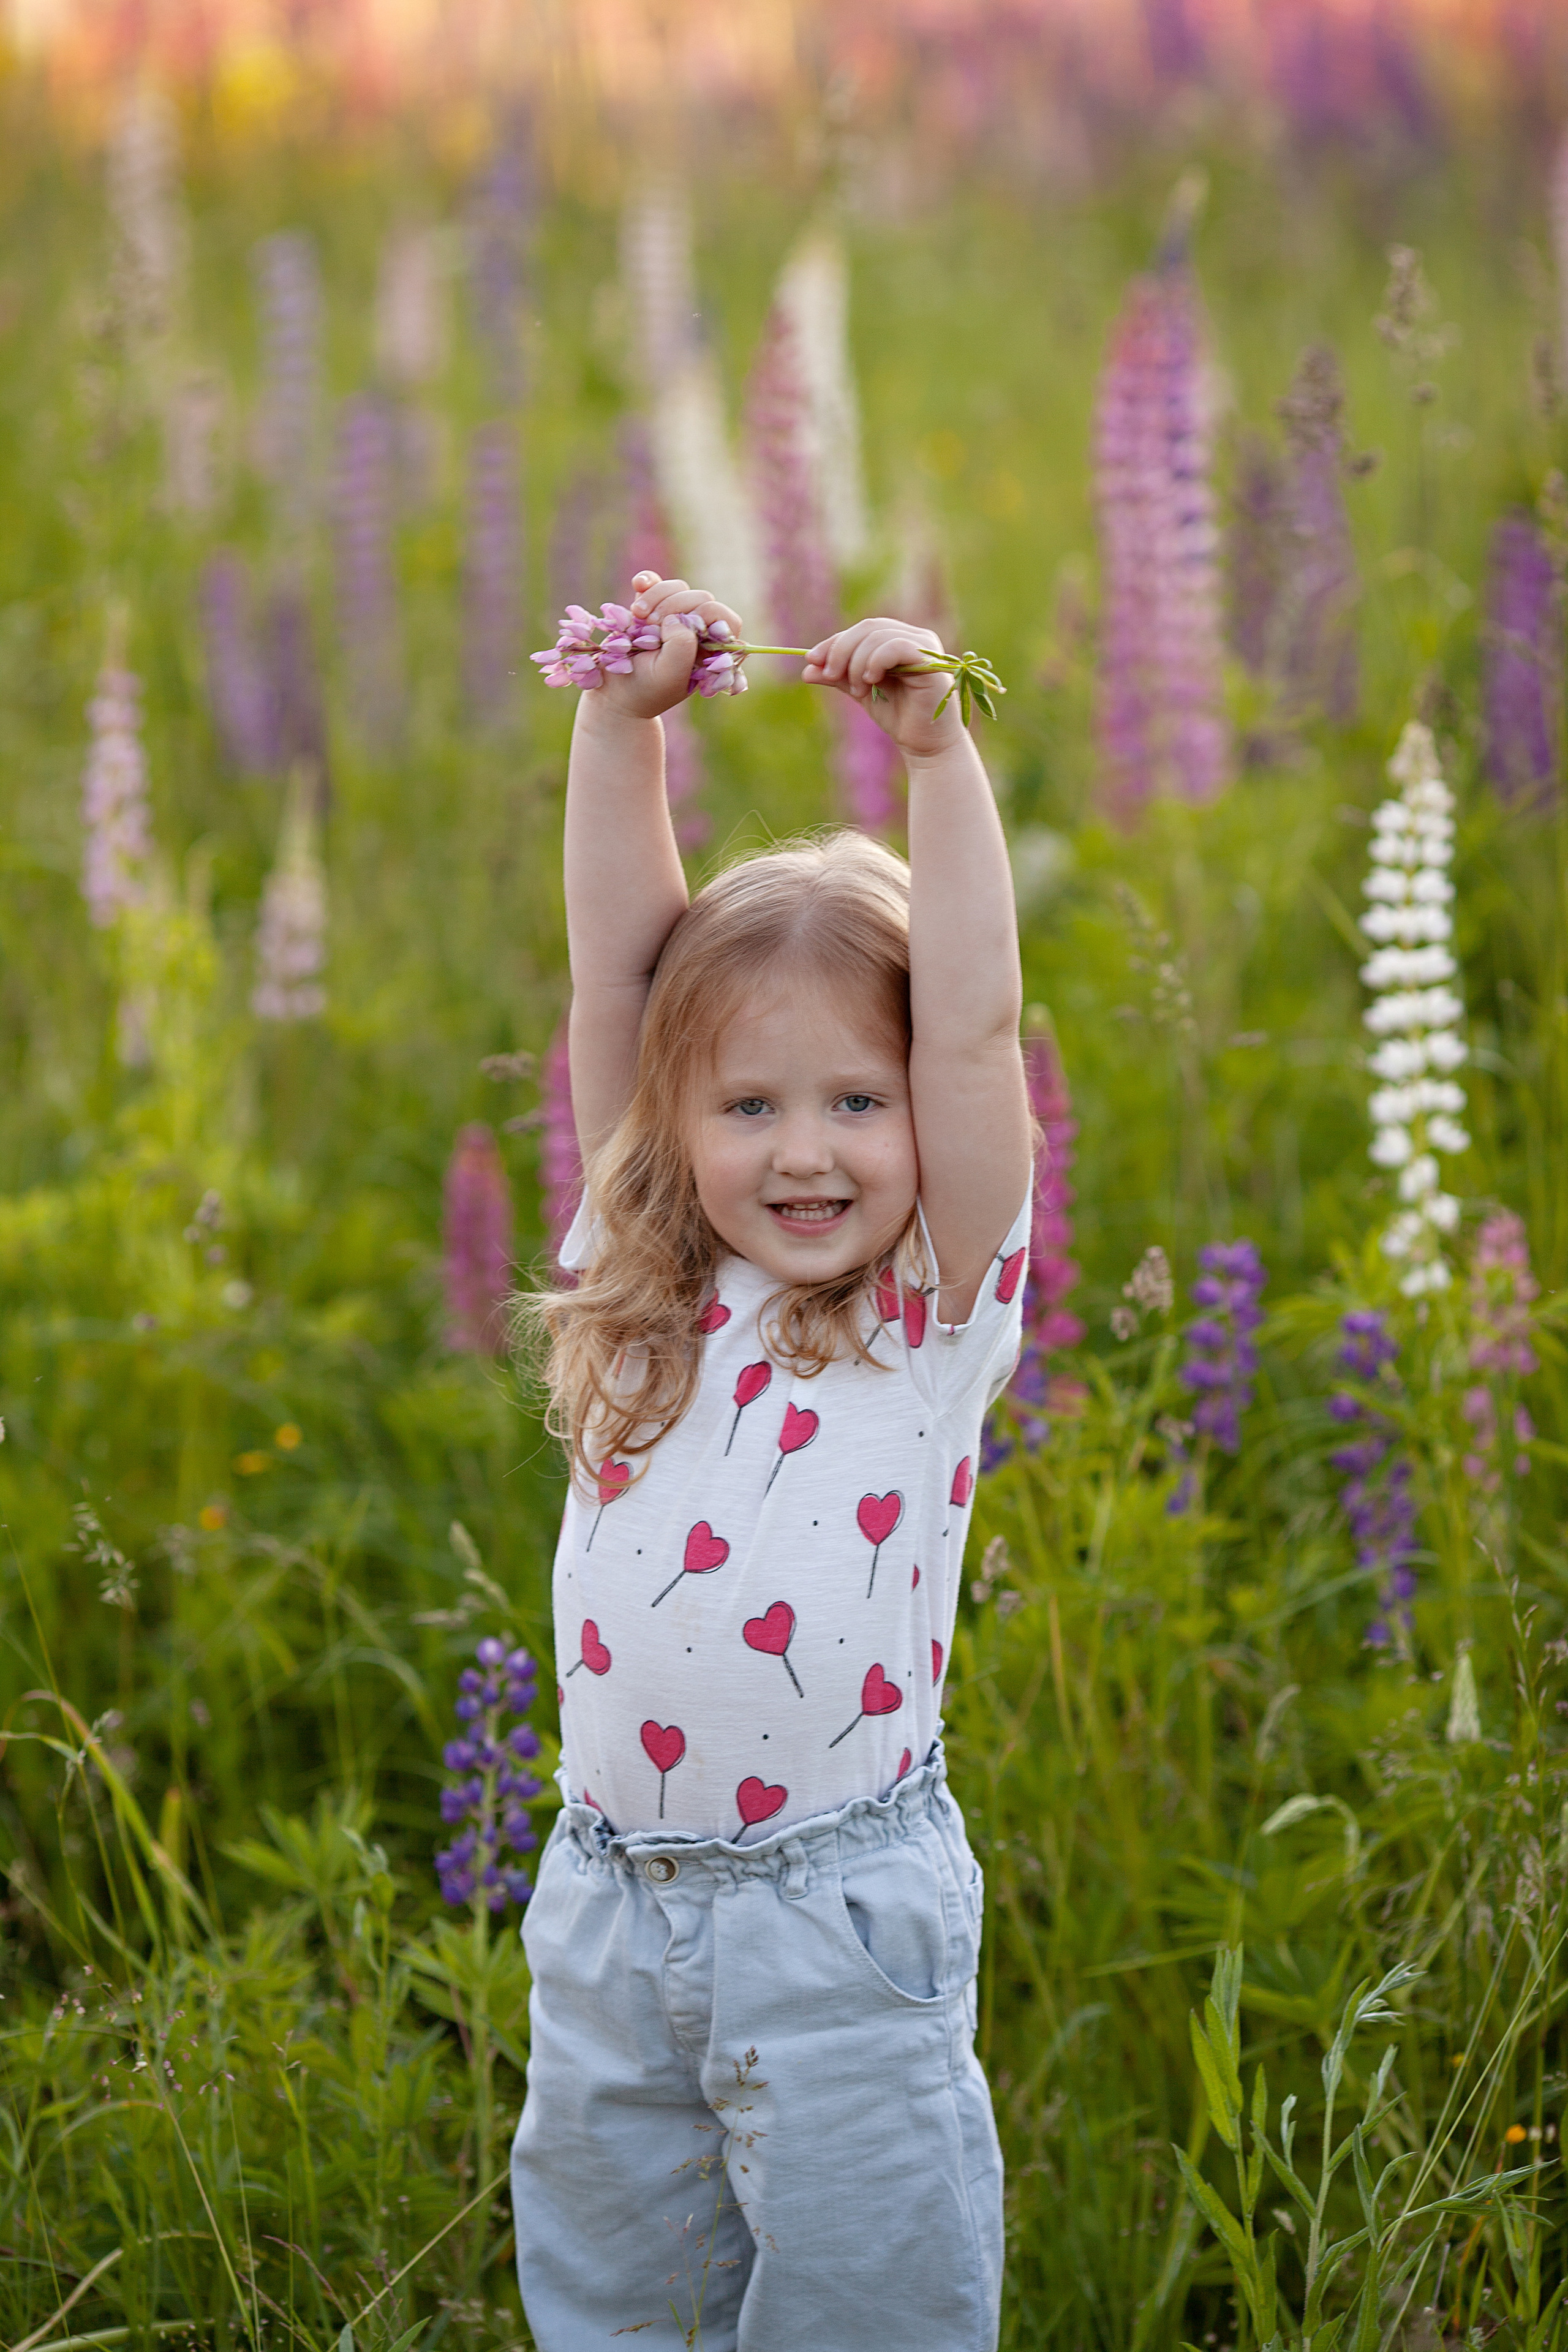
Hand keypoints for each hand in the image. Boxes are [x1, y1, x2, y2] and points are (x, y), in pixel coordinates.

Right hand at [576, 572, 743, 725]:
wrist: (616, 693)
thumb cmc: (646, 689)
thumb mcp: (670, 675)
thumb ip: (682, 646)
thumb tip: (676, 618)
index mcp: (712, 650)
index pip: (726, 619)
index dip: (707, 615)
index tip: (681, 629)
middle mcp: (697, 631)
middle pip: (701, 598)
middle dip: (674, 607)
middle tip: (651, 625)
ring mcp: (673, 616)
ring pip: (678, 588)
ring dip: (657, 597)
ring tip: (638, 617)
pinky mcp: (650, 606)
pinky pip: (654, 581)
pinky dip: (646, 581)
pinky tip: (638, 586)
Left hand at [800, 617, 961, 759]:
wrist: (926, 746)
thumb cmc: (898, 718)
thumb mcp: (861, 692)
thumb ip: (839, 678)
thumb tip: (807, 669)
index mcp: (899, 640)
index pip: (862, 630)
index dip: (834, 642)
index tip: (811, 660)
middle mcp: (915, 638)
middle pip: (868, 628)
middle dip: (841, 650)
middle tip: (829, 675)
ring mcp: (925, 648)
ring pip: (879, 636)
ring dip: (857, 661)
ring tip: (857, 689)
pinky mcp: (931, 662)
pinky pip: (897, 647)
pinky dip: (876, 661)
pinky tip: (871, 681)